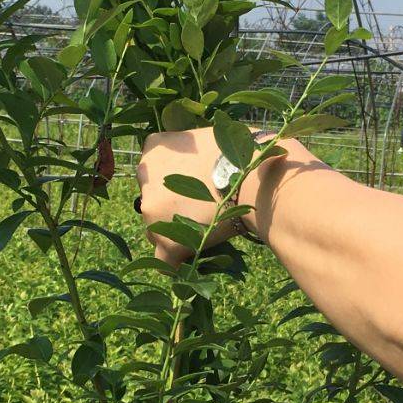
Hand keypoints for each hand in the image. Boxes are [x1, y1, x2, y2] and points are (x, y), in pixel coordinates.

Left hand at [135, 128, 315, 263]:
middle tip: (201, 210)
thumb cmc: (242, 153)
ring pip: (156, 229)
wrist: (257, 180)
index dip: (173, 183)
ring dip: (176, 232)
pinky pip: (165, 261)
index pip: (153, 170)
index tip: (194, 188)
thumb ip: (191, 151)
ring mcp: (153, 212)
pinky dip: (176, 263)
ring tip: (205, 231)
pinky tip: (190, 261)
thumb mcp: (208, 139)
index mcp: (155, 148)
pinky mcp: (167, 242)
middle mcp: (145, 178)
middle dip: (171, 208)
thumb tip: (198, 162)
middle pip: (152, 200)